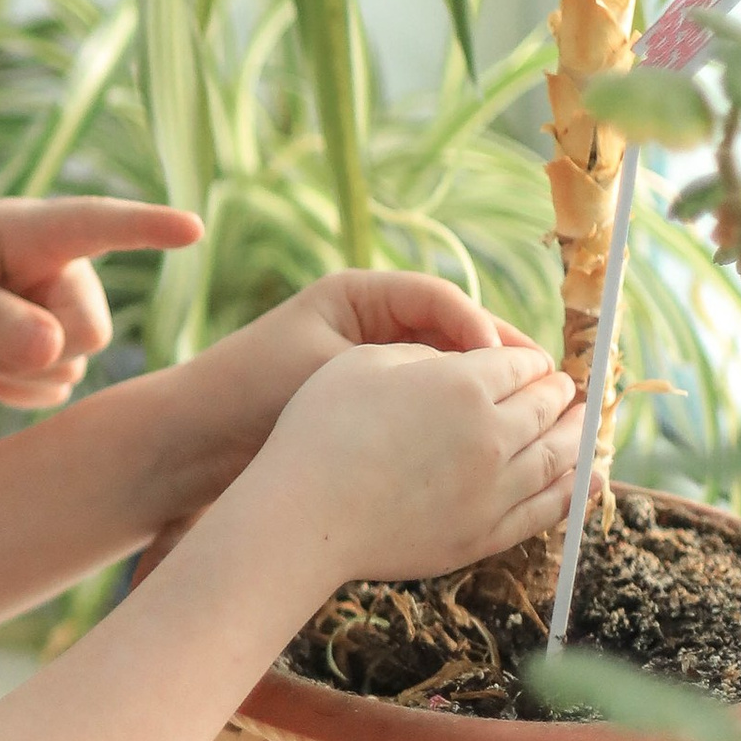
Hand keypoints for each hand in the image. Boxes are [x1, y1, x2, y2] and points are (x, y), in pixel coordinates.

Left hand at [0, 197, 202, 404]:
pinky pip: (53, 390)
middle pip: (91, 332)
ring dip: (14, 372)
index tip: (191, 229)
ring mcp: (53, 311)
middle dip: (38, 352)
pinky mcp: (41, 348)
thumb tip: (55, 353)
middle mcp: (58, 270)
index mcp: (36, 230)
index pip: (102, 225)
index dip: (148, 227)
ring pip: (72, 367)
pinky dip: (14, 392)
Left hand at [173, 270, 510, 493]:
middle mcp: (371, 325)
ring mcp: (374, 366)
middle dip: (500, 361)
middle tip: (545, 388)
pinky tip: (488, 445)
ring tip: (529, 418)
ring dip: (487, 394)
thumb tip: (484, 362)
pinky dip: (458, 421)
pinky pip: (429, 407)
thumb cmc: (252, 390)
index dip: (480, 327)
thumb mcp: (329, 367)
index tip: (503, 362)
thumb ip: (401, 365)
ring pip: (449, 373)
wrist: (194, 443)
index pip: (439, 300)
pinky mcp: (373, 409)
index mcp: (358, 296)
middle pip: (455, 334)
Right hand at [262, 336, 577, 584]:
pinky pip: (547, 509)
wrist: (304, 517)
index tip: (531, 364)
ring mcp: (494, 490)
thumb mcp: (365, 363)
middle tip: (566, 391)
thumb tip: (458, 363)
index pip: (521, 365)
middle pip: (547, 408)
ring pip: (559, 458)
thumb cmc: (321, 432)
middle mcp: (492, 435)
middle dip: (560, 395)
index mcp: (465, 384)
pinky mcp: (485, 534)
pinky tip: (588, 479)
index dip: (529, 362)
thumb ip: (422, 355)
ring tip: (586, 428)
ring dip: (578, 438)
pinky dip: (575, 491)